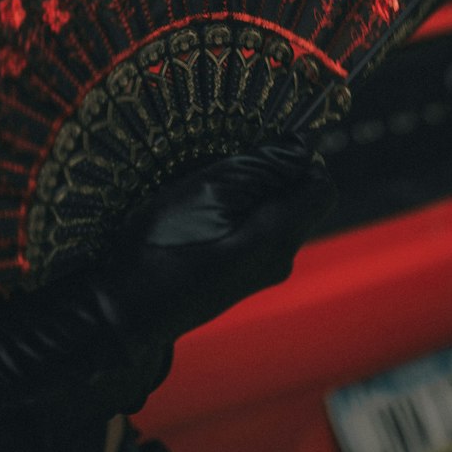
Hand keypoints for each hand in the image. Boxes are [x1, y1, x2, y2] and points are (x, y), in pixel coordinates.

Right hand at [105, 136, 335, 340]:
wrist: (129, 306)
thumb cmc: (163, 242)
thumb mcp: (209, 188)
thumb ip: (262, 166)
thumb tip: (303, 146)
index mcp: (278, 236)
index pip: (322, 186)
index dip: (298, 158)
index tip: (261, 147)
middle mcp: (280, 259)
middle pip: (298, 199)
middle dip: (269, 174)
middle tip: (222, 168)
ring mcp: (261, 272)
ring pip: (274, 214)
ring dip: (248, 192)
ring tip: (204, 192)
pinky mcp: (240, 277)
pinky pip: (255, 232)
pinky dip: (236, 214)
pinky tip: (199, 215)